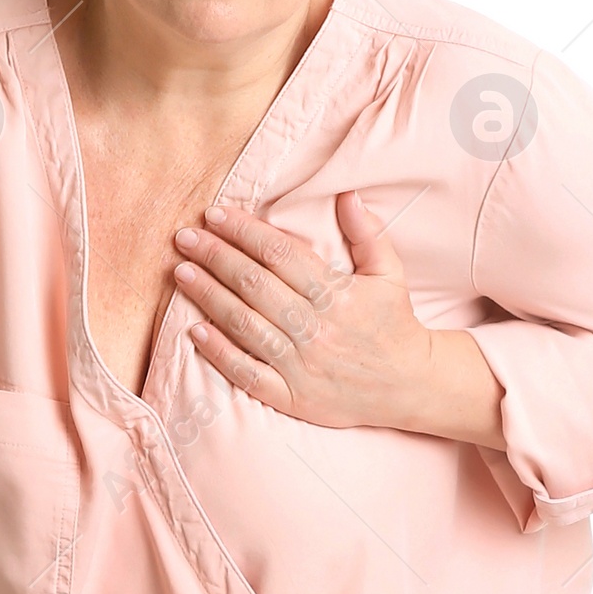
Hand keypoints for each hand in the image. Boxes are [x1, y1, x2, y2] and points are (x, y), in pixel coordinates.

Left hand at [172, 190, 502, 442]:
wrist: (411, 387)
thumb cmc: (396, 325)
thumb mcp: (390, 273)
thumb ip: (367, 234)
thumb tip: (346, 195)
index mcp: (337, 294)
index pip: (280, 254)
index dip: (244, 231)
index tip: (216, 215)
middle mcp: (316, 328)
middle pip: (255, 285)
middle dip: (216, 257)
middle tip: (185, 237)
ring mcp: (302, 365)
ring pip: (245, 325)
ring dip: (209, 296)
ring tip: (181, 272)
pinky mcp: (293, 397)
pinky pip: (248, 374)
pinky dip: (220, 353)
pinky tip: (195, 330)